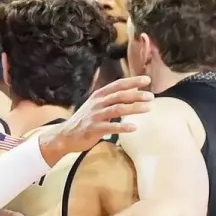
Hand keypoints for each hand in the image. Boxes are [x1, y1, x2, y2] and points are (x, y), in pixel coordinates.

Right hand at [38, 76, 152, 164]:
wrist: (65, 135)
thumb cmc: (85, 120)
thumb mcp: (96, 105)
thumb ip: (111, 99)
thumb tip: (132, 91)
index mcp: (99, 95)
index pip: (118, 85)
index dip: (132, 81)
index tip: (147, 80)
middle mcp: (97, 103)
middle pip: (120, 96)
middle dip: (137, 95)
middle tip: (151, 96)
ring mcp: (95, 116)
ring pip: (118, 109)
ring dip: (134, 108)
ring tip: (148, 108)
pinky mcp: (94, 129)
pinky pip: (111, 127)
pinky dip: (123, 127)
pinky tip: (134, 128)